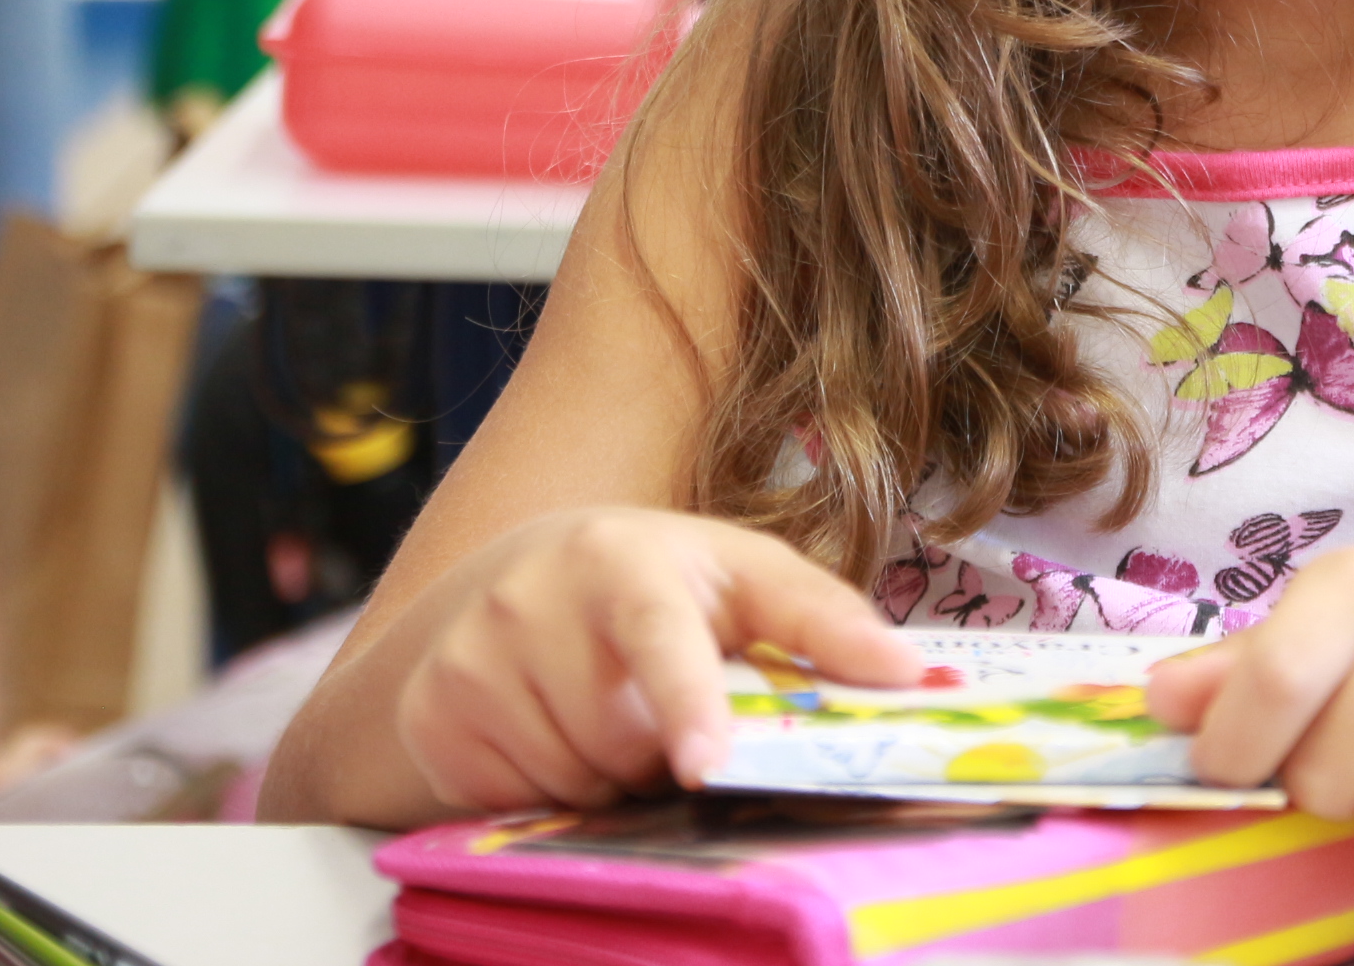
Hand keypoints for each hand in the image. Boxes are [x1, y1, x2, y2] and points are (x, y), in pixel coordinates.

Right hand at [393, 507, 919, 814]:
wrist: (510, 580)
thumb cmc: (660, 584)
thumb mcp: (744, 580)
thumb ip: (827, 623)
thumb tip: (920, 678)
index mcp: (627, 556)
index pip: (660, 633)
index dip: (687, 701)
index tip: (706, 762)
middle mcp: (537, 593)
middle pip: (621, 741)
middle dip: (654, 752)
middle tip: (659, 713)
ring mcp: (474, 652)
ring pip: (567, 778)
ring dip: (603, 775)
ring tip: (605, 716)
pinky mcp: (433, 710)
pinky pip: (510, 797)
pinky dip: (543, 788)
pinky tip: (547, 733)